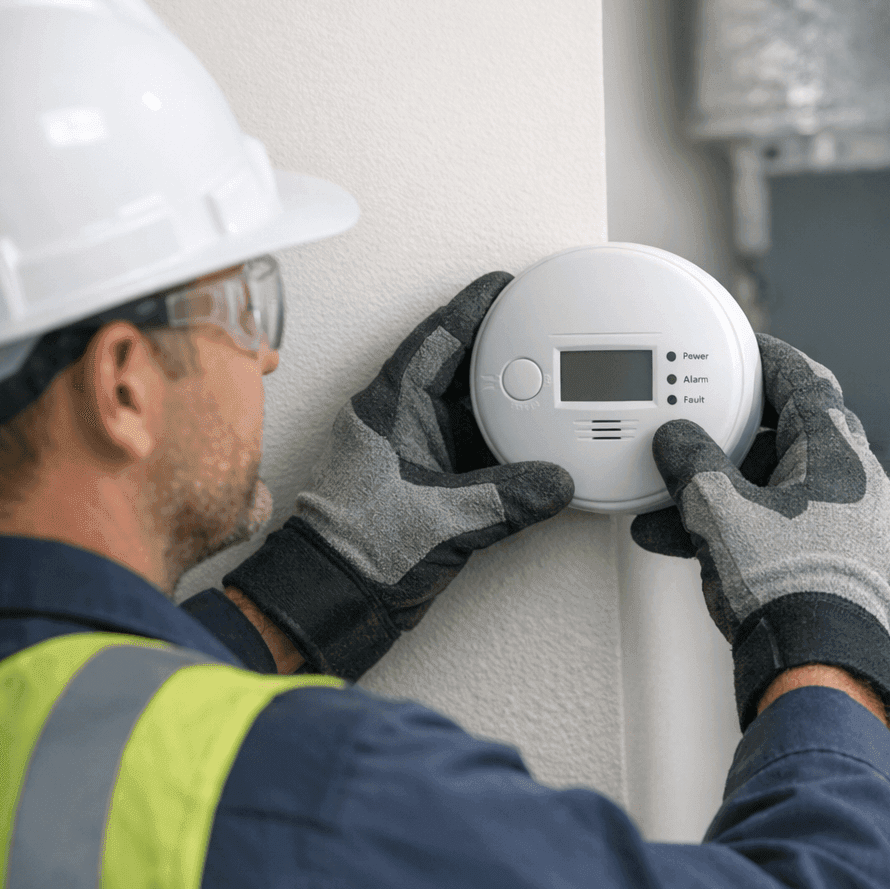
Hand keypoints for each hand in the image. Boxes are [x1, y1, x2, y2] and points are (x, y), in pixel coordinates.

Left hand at [226, 272, 574, 678]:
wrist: (335, 600)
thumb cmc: (355, 552)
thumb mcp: (441, 519)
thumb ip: (505, 498)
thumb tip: (554, 483)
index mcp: (388, 409)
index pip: (435, 340)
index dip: (472, 309)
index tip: (504, 288)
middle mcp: (400, 423)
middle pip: (457, 365)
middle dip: (498, 344)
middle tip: (537, 322)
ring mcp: (415, 452)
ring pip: (467, 404)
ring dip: (504, 391)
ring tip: (546, 373)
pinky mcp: (429, 482)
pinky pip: (475, 444)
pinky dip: (505, 435)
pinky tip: (534, 435)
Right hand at [630, 334, 889, 746]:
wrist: (817, 669)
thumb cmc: (787, 587)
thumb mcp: (719, 511)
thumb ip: (691, 463)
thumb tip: (675, 441)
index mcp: (840, 453)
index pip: (806, 380)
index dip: (770, 358)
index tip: (745, 348)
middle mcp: (855, 485)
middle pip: (789, 435)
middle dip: (732, 436)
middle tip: (698, 426)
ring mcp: (850, 528)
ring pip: (778, 487)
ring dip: (725, 489)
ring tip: (671, 501)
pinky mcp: (835, 566)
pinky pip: (781, 525)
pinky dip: (739, 524)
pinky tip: (687, 540)